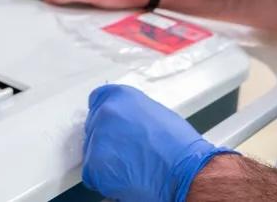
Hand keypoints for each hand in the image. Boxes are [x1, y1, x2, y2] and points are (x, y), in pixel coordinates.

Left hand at [82, 85, 234, 201]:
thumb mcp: (155, 114)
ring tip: (131, 165)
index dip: (104, 116)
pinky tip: (126, 177)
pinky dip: (105, 179)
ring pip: (92, 151)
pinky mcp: (94, 166)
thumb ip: (132, 114)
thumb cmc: (178, 145)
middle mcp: (105, 113)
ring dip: (106, 160)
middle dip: (106, 139)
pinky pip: (93, 174)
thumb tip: (125, 123)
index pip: (97, 100)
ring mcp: (97, 139)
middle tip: (126, 152)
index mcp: (120, 96)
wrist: (184, 170)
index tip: (109, 126)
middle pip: (93, 127)